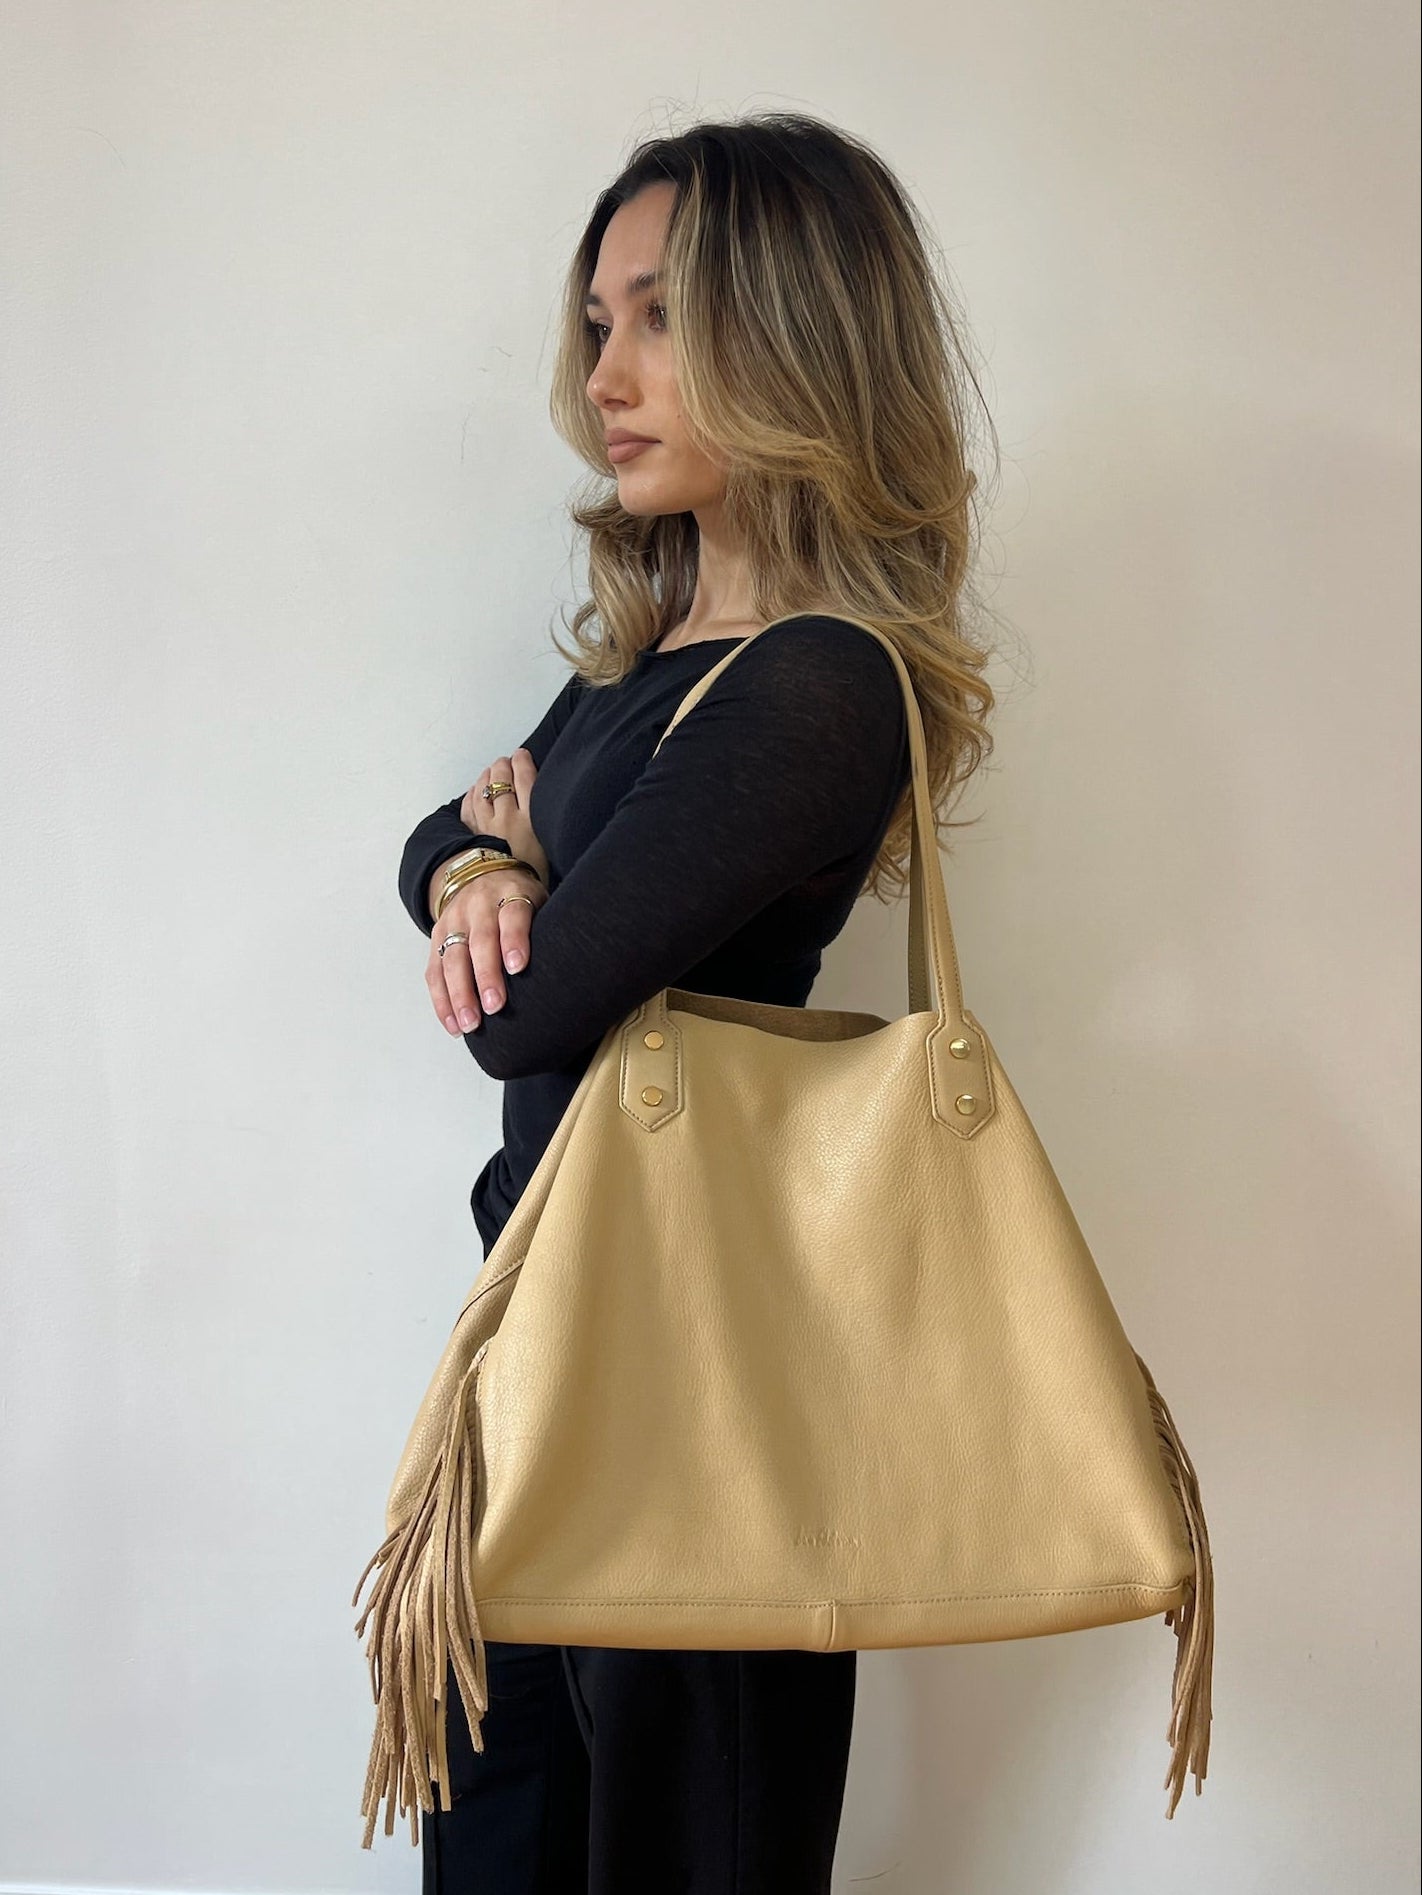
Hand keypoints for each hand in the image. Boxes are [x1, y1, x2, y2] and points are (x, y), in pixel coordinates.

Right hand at [427, 863, 547, 1035]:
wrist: (480, 877)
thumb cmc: (520, 899)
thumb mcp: (539, 901)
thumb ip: (548, 928)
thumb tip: (577, 972)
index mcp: (510, 892)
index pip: (513, 914)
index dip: (514, 939)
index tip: (517, 967)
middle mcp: (477, 905)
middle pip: (480, 941)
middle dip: (486, 976)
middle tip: (494, 1007)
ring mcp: (453, 921)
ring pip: (452, 959)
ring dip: (460, 995)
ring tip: (470, 1025)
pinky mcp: (436, 939)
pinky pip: (434, 972)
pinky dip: (442, 1001)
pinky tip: (454, 1025)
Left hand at [460, 749, 548, 886]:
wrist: (510, 905)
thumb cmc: (537, 883)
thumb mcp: (556, 853)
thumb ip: (552, 829)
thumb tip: (560, 816)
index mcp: (531, 819)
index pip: (525, 778)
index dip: (523, 762)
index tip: (523, 755)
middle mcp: (507, 818)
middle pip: (501, 779)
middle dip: (503, 766)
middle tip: (506, 762)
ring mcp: (486, 825)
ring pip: (482, 789)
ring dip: (486, 776)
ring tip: (491, 771)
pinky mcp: (472, 836)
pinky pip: (468, 806)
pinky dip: (472, 795)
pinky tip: (475, 791)